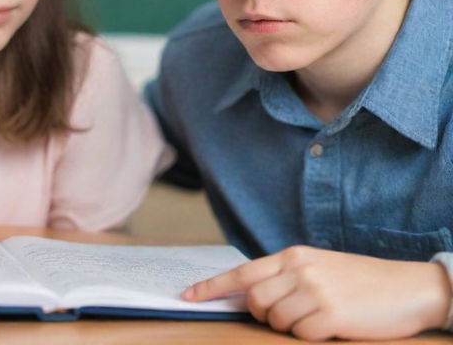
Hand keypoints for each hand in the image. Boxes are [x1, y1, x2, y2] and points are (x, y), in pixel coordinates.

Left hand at [182, 245, 451, 340]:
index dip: (212, 287)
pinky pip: (300, 335)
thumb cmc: (358, 280)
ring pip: (275, 321)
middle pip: (255, 302)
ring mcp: (313, 290)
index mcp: (291, 255)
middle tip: (290, 315)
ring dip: (289, 327)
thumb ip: (284, 277)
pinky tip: (330, 325)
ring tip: (317, 317)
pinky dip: (309, 336)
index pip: (242, 273)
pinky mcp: (330, 314)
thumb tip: (251, 299)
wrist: (404, 286)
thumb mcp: (317, 267)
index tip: (187, 296)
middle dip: (263, 316)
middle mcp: (298, 268)